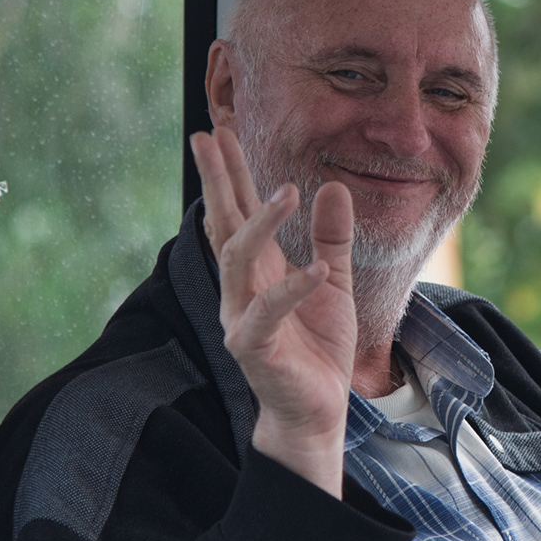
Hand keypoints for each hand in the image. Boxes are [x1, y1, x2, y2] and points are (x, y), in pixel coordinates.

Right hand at [190, 128, 355, 495]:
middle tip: (207, 135)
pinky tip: (315, 268)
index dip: (230, 173)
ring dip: (261, 224)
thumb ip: (330, 237)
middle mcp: (242, 288)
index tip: (221, 130)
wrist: (317, 410)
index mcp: (259, 270)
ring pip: (239, 261)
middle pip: (223, 224)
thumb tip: (330, 185)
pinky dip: (293, 290)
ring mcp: (242, 317)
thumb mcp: (333, 281)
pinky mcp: (254, 348)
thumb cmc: (318, 348)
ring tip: (287, 191)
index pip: (238, 212)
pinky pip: (268, 314)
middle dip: (217, 179)